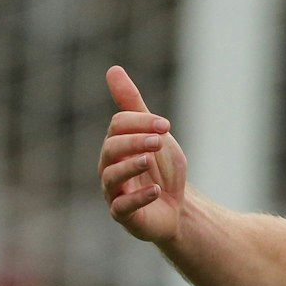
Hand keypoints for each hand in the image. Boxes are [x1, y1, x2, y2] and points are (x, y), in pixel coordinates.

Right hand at [97, 66, 188, 242]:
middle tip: (159, 140)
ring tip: (149, 160)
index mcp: (115, 146)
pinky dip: (139, 198)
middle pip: (112, 149)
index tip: (166, 125)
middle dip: (135, 142)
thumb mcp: (152, 133)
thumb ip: (132, 105)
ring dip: (131, 167)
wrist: (176, 208)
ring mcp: (114, 192)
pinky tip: (157, 191)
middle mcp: (109, 167)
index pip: (118, 127)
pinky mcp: (124, 215)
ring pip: (112, 177)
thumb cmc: (161, 170)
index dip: (140, 123)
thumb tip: (113, 69)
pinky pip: (124, 207)